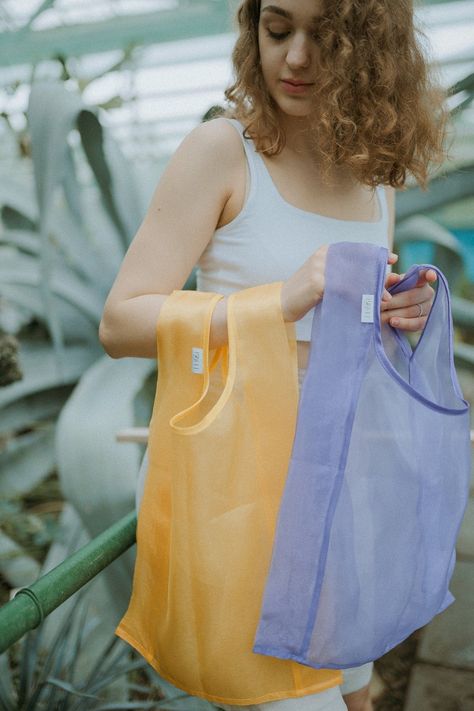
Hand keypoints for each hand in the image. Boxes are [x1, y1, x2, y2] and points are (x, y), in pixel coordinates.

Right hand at [281, 246, 397, 322]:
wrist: (280, 304)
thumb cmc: (304, 295)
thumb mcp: (324, 279)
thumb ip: (342, 274)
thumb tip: (371, 278)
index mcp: (326, 252)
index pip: (355, 249)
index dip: (375, 254)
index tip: (393, 259)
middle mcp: (323, 256)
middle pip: (357, 263)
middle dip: (376, 276)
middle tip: (389, 287)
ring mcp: (319, 268)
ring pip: (353, 277)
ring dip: (369, 289)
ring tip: (381, 300)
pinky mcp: (317, 282)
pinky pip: (344, 289)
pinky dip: (357, 297)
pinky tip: (366, 305)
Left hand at [381, 257, 436, 331]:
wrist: (387, 315)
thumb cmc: (387, 295)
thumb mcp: (385, 286)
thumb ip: (387, 280)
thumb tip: (395, 278)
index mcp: (419, 280)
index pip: (426, 275)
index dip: (429, 274)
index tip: (431, 276)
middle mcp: (427, 292)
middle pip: (413, 296)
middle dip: (394, 301)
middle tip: (380, 305)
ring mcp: (429, 307)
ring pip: (413, 310)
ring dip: (395, 313)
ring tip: (381, 316)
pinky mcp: (426, 322)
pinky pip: (416, 323)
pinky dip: (403, 323)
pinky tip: (393, 322)